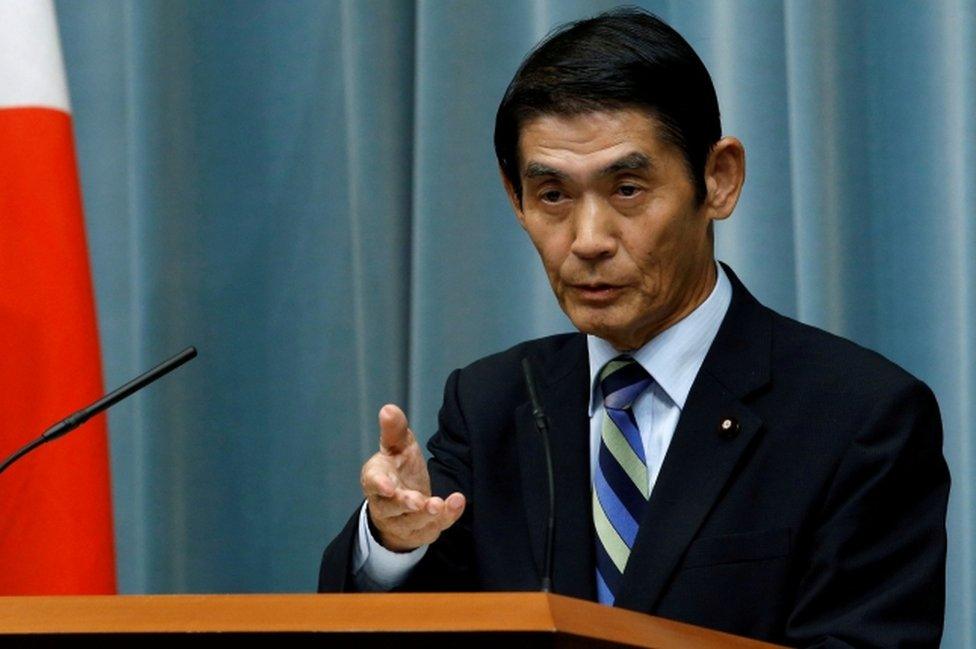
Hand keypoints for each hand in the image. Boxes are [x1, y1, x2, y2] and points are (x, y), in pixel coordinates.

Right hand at [360, 404, 465, 551]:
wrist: (404, 505)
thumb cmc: (398, 470)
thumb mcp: (397, 448)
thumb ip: (394, 431)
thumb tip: (388, 408)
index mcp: (376, 480)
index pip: (373, 483)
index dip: (380, 485)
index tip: (388, 487)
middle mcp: (385, 505)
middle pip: (393, 507)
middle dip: (406, 504)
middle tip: (419, 501)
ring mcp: (403, 522)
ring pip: (414, 522)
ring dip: (428, 514)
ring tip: (440, 503)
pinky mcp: (421, 533)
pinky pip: (434, 527)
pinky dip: (447, 516)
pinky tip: (457, 502)